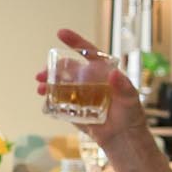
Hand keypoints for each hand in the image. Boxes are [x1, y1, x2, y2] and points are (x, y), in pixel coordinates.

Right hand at [37, 28, 148, 151]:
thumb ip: (124, 87)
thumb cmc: (130, 115)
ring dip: (48, 84)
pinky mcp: (73, 109)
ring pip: (60, 84)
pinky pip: (59, 101)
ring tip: (40, 89)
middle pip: (68, 68)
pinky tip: (45, 101)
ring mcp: (80, 94)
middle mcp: (89, 80)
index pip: (88, 53)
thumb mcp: (131, 99)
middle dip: (53, 68)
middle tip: (41, 74)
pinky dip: (50, 100)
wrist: (123, 138)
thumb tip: (114, 74)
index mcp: (103, 73)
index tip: (60, 33)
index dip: (75, 42)